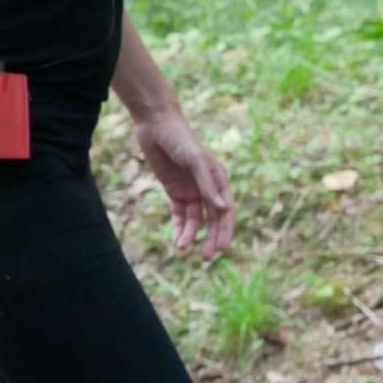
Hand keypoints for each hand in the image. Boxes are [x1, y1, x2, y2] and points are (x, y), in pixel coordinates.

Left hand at [133, 111, 233, 261]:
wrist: (156, 124)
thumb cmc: (180, 138)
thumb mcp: (195, 160)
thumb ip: (207, 184)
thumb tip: (223, 209)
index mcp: (218, 180)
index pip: (226, 211)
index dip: (225, 231)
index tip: (222, 249)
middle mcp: (207, 187)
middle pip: (212, 220)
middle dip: (211, 239)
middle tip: (205, 258)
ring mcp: (191, 190)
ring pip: (194, 220)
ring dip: (191, 235)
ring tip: (182, 248)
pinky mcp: (174, 190)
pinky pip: (179, 214)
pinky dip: (179, 227)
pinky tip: (177, 240)